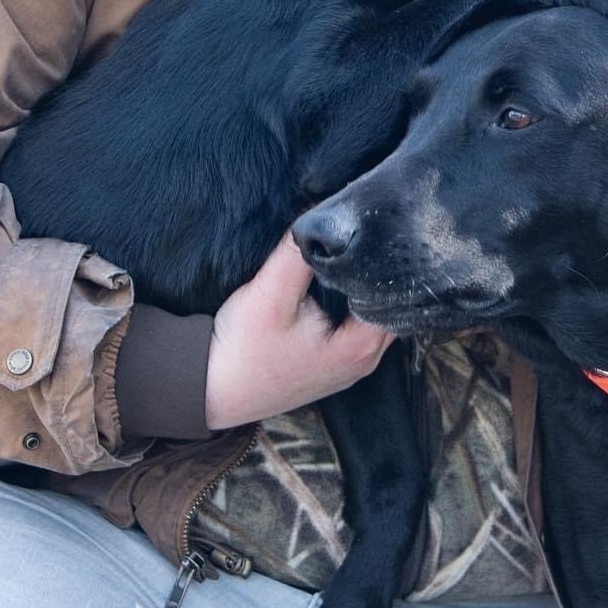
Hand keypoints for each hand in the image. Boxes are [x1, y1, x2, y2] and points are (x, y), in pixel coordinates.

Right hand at [203, 231, 393, 429]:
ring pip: (375, 316)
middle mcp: (364, 361)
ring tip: (361, 248)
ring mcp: (349, 366)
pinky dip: (356, 302)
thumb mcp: (270, 292)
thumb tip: (323, 217)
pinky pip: (359, 326)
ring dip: (369, 287)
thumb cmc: (242, 348)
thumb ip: (298, 254)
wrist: (209, 390)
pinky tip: (343, 279)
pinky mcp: (331, 364)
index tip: (381, 229)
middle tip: (373, 231)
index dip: (391, 259)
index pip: (398, 294)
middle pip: (392, 305)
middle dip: (383, 271)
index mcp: (361, 347)